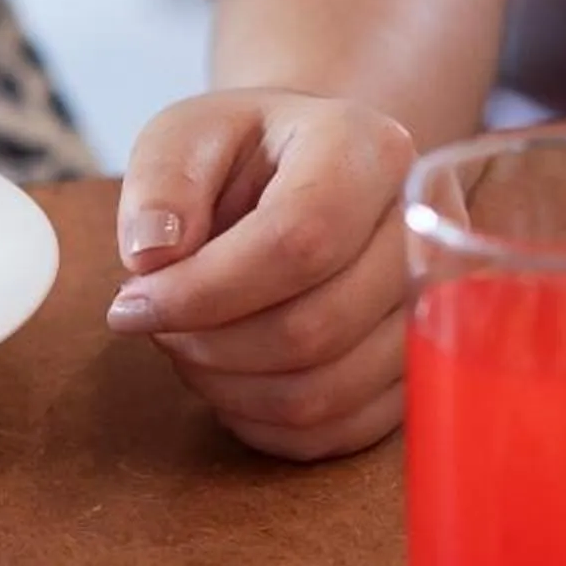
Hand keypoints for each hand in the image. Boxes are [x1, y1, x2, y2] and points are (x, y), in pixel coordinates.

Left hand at [107, 90, 416, 459]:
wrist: (305, 177)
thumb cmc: (243, 156)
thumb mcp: (186, 136)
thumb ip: (162, 180)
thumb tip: (151, 252)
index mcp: (369, 151)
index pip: (300, 241)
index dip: (204, 291)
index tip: (131, 305)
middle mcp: (426, 229)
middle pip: (316, 327)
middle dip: (211, 345)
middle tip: (158, 327)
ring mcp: (433, 307)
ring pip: (328, 391)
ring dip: (232, 389)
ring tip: (190, 349)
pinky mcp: (418, 368)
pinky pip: (341, 430)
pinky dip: (266, 423)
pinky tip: (230, 381)